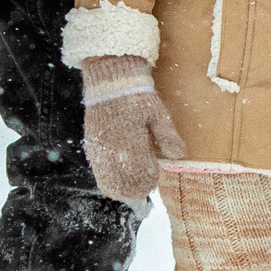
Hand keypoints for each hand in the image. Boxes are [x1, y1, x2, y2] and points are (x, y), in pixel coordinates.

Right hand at [79, 55, 185, 205]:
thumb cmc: (137, 96)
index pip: (139, 177)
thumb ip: (167, 136)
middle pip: (122, 186)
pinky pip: (98, 171)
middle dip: (134, 190)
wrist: (110, 80)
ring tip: (133, 182)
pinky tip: (119, 174)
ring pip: (108, 183)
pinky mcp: (91, 144)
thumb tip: (178, 155)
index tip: (154, 180)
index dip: (148, 183)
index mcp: (132, 145)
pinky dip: (109, 178)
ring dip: (121, 187)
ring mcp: (100, 150)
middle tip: (145, 185)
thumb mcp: (158, 113)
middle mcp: (113, 152)